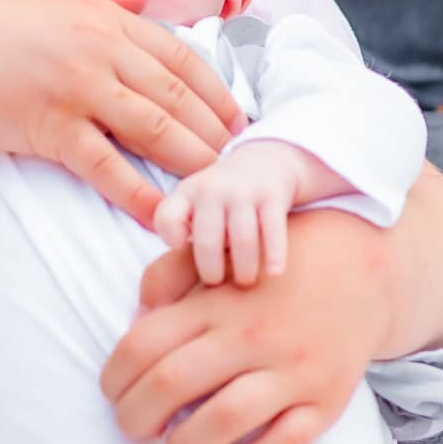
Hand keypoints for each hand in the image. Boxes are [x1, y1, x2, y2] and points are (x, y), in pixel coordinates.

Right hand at [0, 0, 247, 228]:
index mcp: (104, 17)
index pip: (179, 56)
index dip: (215, 90)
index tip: (237, 119)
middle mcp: (99, 50)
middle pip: (177, 96)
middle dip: (215, 131)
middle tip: (241, 162)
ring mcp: (76, 89)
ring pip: (154, 129)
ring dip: (192, 162)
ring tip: (217, 189)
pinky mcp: (51, 128)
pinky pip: (106, 167)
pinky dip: (138, 193)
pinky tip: (162, 214)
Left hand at [101, 209, 393, 443]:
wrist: (365, 270)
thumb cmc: (276, 268)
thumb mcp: (220, 255)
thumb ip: (168, 276)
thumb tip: (135, 319)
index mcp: (218, 300)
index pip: (143, 345)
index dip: (114, 377)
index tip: (113, 393)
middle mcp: (252, 335)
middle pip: (171, 384)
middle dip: (135, 417)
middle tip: (133, 427)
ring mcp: (293, 370)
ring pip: (224, 420)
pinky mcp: (326, 401)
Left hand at [155, 142, 311, 285]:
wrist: (263, 159)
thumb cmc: (219, 198)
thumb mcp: (192, 202)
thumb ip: (179, 230)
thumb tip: (172, 276)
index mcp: (187, 194)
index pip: (167, 216)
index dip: (171, 236)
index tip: (182, 250)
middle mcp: (213, 190)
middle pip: (208, 237)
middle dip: (211, 268)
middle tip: (216, 284)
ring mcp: (243, 192)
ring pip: (242, 236)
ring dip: (244, 266)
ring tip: (245, 282)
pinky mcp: (272, 196)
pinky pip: (273, 229)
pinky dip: (275, 253)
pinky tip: (275, 273)